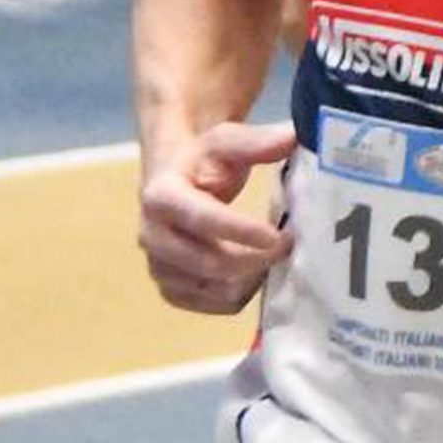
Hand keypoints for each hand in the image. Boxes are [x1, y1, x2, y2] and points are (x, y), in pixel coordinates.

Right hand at [138, 121, 298, 313]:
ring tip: (272, 255)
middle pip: (210, 263)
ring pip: (217, 290)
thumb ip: (256, 142)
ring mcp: (160, 269)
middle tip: (288, 244)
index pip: (201, 220)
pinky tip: (255, 270)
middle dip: (255, 258)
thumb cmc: (204, 163)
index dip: (241, 231)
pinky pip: (217, 305)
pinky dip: (243, 293)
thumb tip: (291, 136)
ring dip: (253, 276)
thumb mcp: (226, 144)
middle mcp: (151, 237)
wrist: (177, 186)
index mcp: (160, 197)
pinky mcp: (173, 292)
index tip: (278, 236)